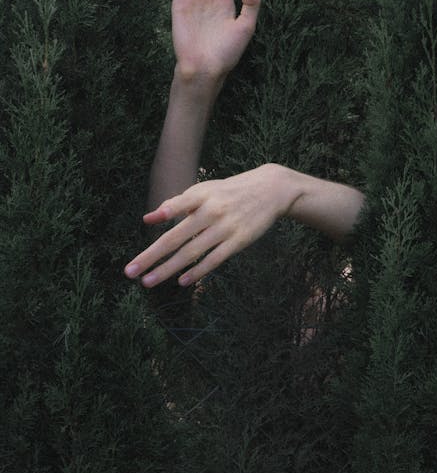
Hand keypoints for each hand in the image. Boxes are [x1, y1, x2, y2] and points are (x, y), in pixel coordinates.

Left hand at [124, 165, 294, 288]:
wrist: (271, 190)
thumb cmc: (230, 191)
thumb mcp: (205, 190)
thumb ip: (178, 203)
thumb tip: (149, 218)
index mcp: (201, 196)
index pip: (180, 205)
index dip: (165, 212)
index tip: (147, 222)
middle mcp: (212, 211)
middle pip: (176, 237)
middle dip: (151, 256)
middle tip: (130, 272)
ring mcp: (225, 228)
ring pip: (191, 253)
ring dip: (168, 269)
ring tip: (148, 281)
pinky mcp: (239, 241)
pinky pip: (214, 260)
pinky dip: (197, 271)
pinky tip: (181, 281)